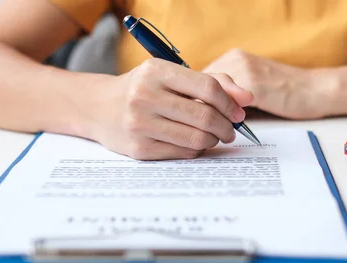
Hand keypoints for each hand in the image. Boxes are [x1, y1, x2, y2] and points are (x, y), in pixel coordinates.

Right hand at [83, 58, 253, 159]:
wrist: (100, 108)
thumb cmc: (145, 89)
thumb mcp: (172, 75)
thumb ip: (213, 82)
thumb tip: (247, 99)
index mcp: (155, 71)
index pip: (208, 88)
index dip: (230, 103)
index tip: (238, 112)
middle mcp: (144, 96)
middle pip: (205, 117)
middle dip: (227, 127)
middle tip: (231, 130)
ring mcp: (139, 124)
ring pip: (197, 139)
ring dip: (213, 140)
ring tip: (213, 136)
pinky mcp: (139, 149)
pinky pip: (183, 153)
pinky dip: (196, 150)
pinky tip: (193, 143)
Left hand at [202, 49, 341, 118]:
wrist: (316, 90)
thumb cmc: (286, 93)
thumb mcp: (252, 87)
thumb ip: (229, 94)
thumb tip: (204, 112)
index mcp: (233, 58)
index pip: (199, 80)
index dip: (195, 100)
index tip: (198, 118)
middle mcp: (235, 59)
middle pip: (200, 86)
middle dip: (199, 108)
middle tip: (204, 127)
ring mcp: (243, 70)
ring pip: (211, 96)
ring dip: (211, 115)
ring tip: (217, 131)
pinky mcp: (253, 85)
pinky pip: (226, 104)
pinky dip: (223, 119)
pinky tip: (229, 131)